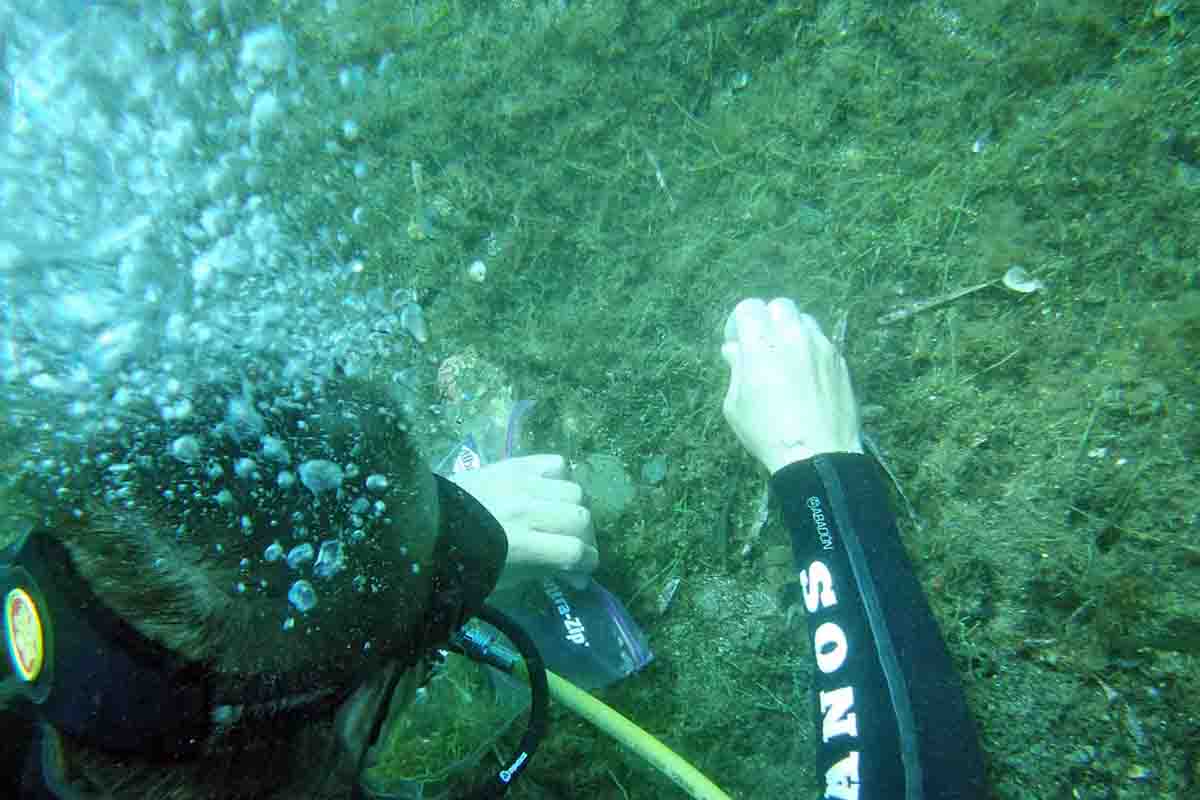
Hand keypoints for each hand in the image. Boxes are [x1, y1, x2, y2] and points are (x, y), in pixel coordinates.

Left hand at [448, 454, 597, 586]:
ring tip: (562, 517)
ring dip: (575, 508)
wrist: (424, 524)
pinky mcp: (514, 463)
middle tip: (575, 544)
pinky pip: (556, 463)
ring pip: (574, 491)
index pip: (574, 551)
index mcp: (519, 545)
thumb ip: (543, 571)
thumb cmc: (462, 561)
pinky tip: (549, 492)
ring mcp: (521, 482)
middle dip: (585, 537)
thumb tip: (578, 577)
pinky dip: (560, 478)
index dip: (587, 563)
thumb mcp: (503, 577)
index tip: (583, 568)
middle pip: (580, 519)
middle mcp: (525, 510)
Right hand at [720, 298, 861, 473]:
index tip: (737, 342)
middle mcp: (794, 336)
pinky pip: (823, 342)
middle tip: (763, 346)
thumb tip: (734, 349)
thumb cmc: (767, 433)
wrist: (817, 455)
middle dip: (768, 320)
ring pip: (805, 321)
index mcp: (762, 343)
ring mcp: (822, 346)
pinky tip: (808, 375)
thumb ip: (736, 369)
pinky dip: (811, 350)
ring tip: (788, 358)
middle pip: (780, 306)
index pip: (749, 307)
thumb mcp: (736, 405)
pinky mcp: (840, 360)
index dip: (740, 322)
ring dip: (792, 332)